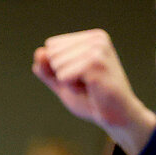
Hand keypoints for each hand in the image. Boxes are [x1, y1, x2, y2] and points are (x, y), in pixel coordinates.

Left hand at [32, 30, 155, 154]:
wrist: (118, 117)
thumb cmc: (93, 100)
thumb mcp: (64, 83)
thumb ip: (48, 69)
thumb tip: (38, 53)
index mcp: (92, 37)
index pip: (51, 47)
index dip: (60, 69)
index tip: (83, 78)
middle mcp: (97, 39)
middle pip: (52, 54)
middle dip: (63, 76)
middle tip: (86, 85)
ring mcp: (98, 49)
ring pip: (57, 65)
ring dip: (69, 83)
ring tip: (90, 88)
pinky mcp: (96, 64)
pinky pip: (63, 76)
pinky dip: (72, 88)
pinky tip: (91, 91)